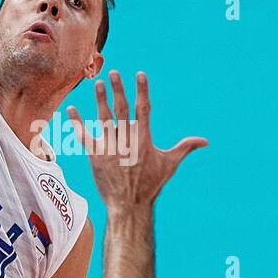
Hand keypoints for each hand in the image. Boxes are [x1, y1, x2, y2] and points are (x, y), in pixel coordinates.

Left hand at [68, 70, 206, 210]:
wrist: (129, 205)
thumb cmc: (151, 185)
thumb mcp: (170, 164)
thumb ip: (185, 148)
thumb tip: (205, 141)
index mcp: (144, 139)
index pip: (143, 108)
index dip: (142, 90)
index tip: (139, 74)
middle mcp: (126, 140)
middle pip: (121, 109)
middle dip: (118, 89)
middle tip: (113, 73)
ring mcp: (109, 147)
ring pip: (103, 118)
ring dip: (100, 100)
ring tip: (97, 84)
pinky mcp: (95, 156)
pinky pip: (84, 136)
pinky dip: (77, 123)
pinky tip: (71, 109)